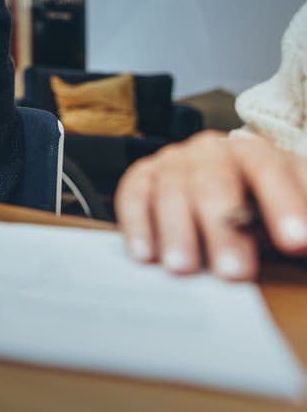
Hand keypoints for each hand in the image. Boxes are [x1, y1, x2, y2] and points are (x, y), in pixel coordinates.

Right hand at [116, 130, 306, 279]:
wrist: (229, 191)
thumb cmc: (264, 210)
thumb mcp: (294, 216)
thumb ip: (302, 229)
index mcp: (256, 153)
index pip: (268, 170)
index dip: (282, 204)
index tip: (297, 243)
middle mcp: (211, 151)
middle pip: (213, 182)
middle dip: (224, 229)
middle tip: (234, 273)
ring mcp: (173, 161)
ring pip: (171, 189)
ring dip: (177, 231)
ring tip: (185, 269)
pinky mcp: (144, 176)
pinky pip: (134, 194)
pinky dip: (138, 223)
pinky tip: (145, 254)